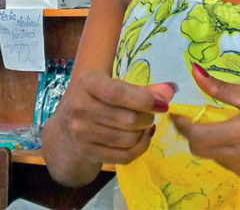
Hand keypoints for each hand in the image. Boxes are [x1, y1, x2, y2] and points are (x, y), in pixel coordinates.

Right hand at [55, 70, 175, 164]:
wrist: (69, 122)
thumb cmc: (99, 98)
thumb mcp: (115, 86)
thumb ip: (143, 90)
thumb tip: (170, 90)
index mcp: (88, 83)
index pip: (118, 93)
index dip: (144, 100)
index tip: (162, 105)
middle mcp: (79, 106)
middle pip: (127, 120)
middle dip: (147, 118)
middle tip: (149, 115)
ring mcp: (80, 132)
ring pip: (128, 139)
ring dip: (144, 133)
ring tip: (143, 126)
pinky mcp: (86, 151)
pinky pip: (124, 156)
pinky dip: (140, 148)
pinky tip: (141, 138)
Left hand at [171, 64, 239, 188]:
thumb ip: (220, 88)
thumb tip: (194, 71)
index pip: (197, 136)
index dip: (182, 126)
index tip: (175, 115)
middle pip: (201, 150)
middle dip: (194, 135)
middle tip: (195, 121)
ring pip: (215, 158)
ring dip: (213, 144)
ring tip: (230, 131)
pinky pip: (230, 168)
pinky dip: (228, 155)